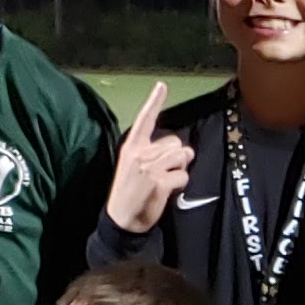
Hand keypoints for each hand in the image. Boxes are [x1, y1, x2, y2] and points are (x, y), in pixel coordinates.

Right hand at [104, 82, 190, 235]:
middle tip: (164, 172)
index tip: (162, 85)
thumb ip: (154, 154)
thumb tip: (182, 150)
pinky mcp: (159, 181)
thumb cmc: (129, 192)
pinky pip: (183, 175)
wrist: (121, 219)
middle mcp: (140, 153)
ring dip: (179, 170)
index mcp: (132, 147)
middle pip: (176, 143)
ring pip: (182, 156)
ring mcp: (150, 167)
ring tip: (165, 180)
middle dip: (176, 156)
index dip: (154, 101)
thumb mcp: (133, 166)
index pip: (145, 119)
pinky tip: (167, 190)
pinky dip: (180, 183)